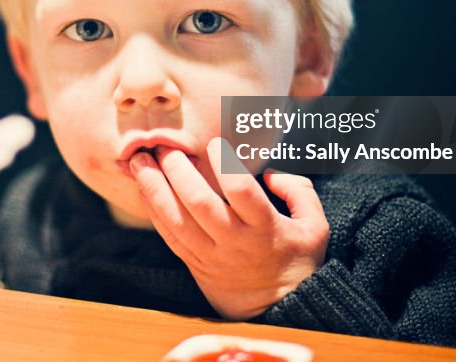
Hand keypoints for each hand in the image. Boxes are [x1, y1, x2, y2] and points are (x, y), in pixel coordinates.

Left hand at [130, 137, 328, 319]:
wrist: (279, 311)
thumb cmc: (298, 261)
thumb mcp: (316, 226)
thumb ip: (299, 190)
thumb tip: (269, 172)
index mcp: (266, 229)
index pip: (241, 191)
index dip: (224, 164)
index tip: (213, 144)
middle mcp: (235, 242)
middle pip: (199, 203)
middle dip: (177, 169)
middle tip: (165, 145)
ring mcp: (212, 256)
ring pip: (176, 220)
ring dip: (154, 188)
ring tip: (139, 162)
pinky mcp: (196, 264)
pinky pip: (169, 236)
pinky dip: (153, 210)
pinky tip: (144, 189)